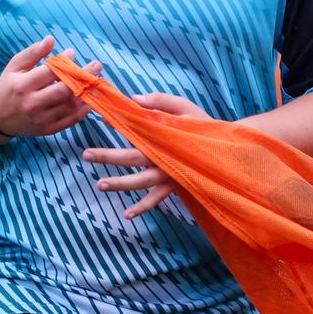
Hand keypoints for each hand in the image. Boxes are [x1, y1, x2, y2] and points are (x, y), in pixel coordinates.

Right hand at [0, 36, 102, 137]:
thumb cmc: (8, 87)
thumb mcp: (15, 66)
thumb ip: (32, 52)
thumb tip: (50, 39)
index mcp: (23, 86)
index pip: (50, 72)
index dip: (65, 62)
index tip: (72, 52)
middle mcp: (32, 104)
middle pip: (64, 91)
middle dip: (83, 77)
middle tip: (97, 65)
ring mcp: (41, 119)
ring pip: (71, 106)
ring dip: (86, 92)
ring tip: (95, 80)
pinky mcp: (48, 129)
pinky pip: (71, 120)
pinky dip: (84, 109)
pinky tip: (90, 98)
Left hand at [82, 92, 206, 218]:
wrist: (227, 151)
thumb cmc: (203, 126)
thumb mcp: (185, 107)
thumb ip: (160, 101)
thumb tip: (134, 99)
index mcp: (165, 136)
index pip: (136, 129)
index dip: (118, 124)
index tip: (101, 118)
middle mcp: (164, 157)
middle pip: (132, 157)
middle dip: (108, 156)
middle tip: (86, 154)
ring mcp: (169, 174)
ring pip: (141, 182)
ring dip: (119, 184)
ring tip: (99, 185)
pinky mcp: (174, 186)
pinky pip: (156, 199)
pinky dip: (142, 207)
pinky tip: (127, 214)